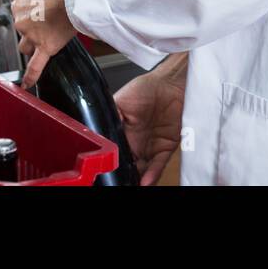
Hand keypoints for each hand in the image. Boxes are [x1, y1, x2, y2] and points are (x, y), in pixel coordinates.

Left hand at [11, 0, 77, 89]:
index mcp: (19, 6)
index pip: (19, 14)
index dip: (31, 14)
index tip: (39, 11)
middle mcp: (21, 22)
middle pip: (21, 32)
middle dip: (31, 30)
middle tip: (46, 23)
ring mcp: (32, 36)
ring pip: (26, 47)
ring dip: (33, 45)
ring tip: (47, 37)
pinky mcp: (45, 47)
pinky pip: (35, 66)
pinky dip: (31, 76)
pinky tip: (27, 84)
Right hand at [114, 52, 187, 185]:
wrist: (170, 83)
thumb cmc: (144, 88)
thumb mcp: (119, 101)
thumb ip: (109, 117)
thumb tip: (96, 132)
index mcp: (121, 134)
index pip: (113, 155)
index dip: (110, 166)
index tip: (104, 173)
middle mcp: (135, 144)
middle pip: (126, 167)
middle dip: (122, 177)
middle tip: (118, 183)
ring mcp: (150, 148)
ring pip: (141, 171)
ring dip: (136, 180)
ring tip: (130, 185)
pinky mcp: (166, 148)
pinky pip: (158, 166)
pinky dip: (152, 176)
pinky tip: (146, 181)